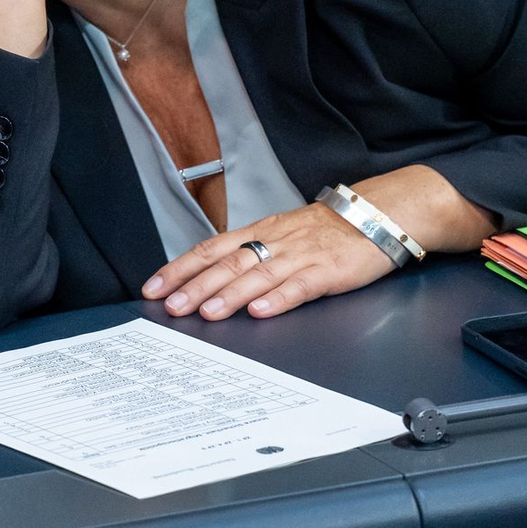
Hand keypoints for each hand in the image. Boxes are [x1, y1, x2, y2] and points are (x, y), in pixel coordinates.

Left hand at [142, 203, 395, 319]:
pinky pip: (299, 285)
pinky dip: (278, 299)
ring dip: (229, 295)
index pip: (208, 249)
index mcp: (256, 233)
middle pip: (227, 263)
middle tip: (172, 306)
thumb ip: (246, 253)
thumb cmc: (322, 229)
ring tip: (207, 312)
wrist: (372, 215)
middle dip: (195, 286)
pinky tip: (261, 311)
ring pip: (257, 275)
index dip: (179, 269)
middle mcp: (271, 242)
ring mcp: (298, 256)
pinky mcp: (327, 271)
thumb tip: (206, 276)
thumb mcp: (277, 234)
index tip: (154, 288)